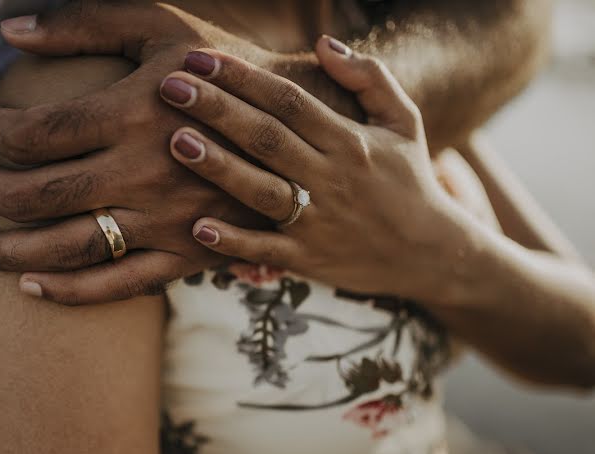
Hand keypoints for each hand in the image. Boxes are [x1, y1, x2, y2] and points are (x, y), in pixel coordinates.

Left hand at [0, 1, 359, 304]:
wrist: (302, 124)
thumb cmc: (224, 66)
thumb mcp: (161, 25)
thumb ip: (85, 23)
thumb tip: (11, 32)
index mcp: (134, 111)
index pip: (33, 131)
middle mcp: (143, 172)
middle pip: (34, 195)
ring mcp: (164, 221)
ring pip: (65, 248)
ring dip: (3, 251)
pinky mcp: (185, 255)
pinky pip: (119, 286)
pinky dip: (69, 292)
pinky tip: (28, 287)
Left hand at [165, 36, 483, 306]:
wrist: (432, 253)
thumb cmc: (409, 179)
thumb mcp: (404, 121)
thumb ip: (369, 77)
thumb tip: (323, 43)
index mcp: (350, 140)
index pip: (289, 100)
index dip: (244, 77)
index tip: (200, 58)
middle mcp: (332, 178)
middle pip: (267, 137)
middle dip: (217, 109)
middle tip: (170, 87)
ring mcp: (319, 221)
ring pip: (262, 191)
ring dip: (218, 168)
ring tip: (177, 142)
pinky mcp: (309, 259)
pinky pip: (266, 250)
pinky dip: (233, 241)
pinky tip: (198, 227)